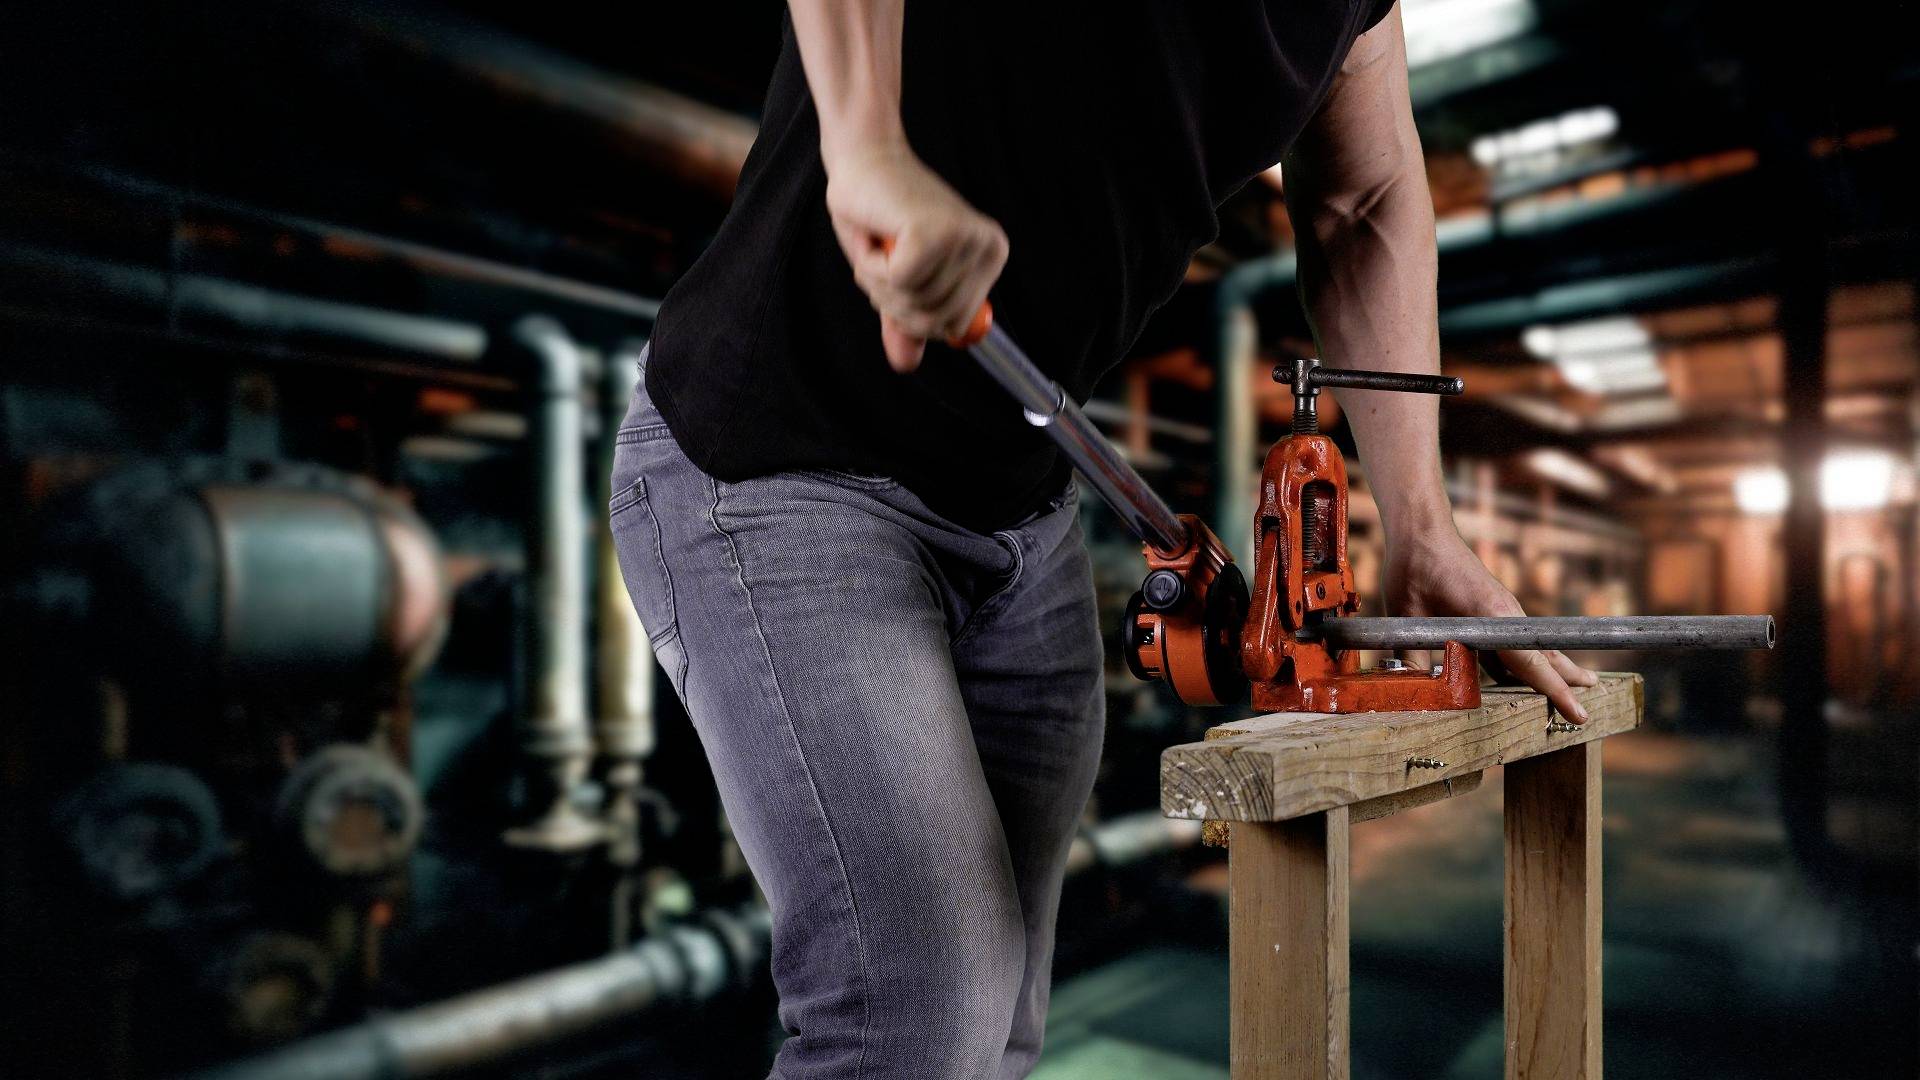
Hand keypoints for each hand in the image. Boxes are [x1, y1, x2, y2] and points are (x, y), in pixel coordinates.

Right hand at [823, 140, 1007, 371]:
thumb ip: (905, 321)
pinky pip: (899, 283)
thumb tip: (907, 364)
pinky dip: (874, 267)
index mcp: (990, 258)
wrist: (861, 161)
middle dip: (894, 301)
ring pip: (916, 303)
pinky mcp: (935, 232)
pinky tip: (877, 236)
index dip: (915, 314)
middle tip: (884, 259)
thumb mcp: (895, 279)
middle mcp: (987, 247)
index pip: (955, 327)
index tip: (900, 275)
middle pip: (935, 321)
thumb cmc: (878, 216)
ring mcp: (964, 239)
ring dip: (880, 282)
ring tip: (880, 245)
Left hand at [1382, 524, 1599, 723]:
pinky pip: (1512, 640)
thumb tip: (1409, 690)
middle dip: (1568, 678)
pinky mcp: (1490, 608)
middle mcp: (1506, 613)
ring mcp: (1501, 610)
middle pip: (1545, 653)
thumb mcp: (1407, 616)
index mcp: (1492, 615)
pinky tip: (1518, 676)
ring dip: (1551, 668)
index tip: (1579, 714)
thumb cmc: (1413, 569)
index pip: (1532, 662)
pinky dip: (1523, 659)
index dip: (1556, 691)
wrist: (1421, 531)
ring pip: (1531, 646)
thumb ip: (1411, 655)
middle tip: (1593, 700)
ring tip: (1575, 685)